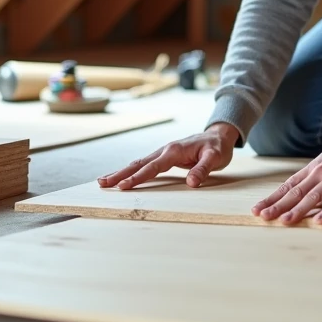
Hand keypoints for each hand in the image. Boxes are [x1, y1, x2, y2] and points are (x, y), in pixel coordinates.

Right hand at [97, 123, 238, 189]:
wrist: (218, 136)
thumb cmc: (217, 148)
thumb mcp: (215, 158)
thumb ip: (203, 169)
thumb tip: (192, 183)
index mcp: (174, 150)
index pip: (153, 166)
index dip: (138, 177)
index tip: (123, 186)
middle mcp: (165, 150)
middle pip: (139, 163)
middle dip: (120, 173)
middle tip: (102, 183)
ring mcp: (164, 152)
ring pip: (139, 163)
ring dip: (122, 172)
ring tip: (104, 181)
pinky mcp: (165, 157)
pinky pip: (145, 164)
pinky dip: (132, 170)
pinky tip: (123, 177)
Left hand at [252, 124, 321, 225]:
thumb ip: (314, 176)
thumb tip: (299, 191)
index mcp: (313, 169)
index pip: (288, 186)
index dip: (272, 198)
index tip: (258, 208)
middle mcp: (320, 173)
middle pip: (295, 192)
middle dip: (277, 206)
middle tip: (263, 216)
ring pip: (313, 196)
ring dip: (298, 210)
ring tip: (285, 221)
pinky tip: (320, 221)